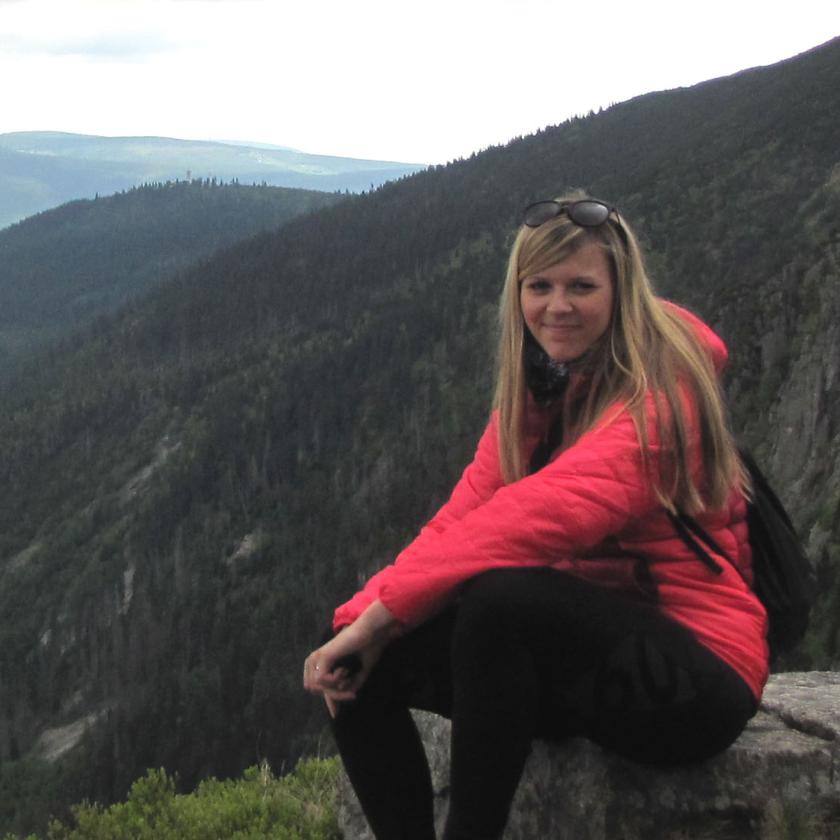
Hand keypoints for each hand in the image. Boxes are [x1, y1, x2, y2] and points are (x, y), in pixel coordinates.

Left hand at [303, 600, 398, 716]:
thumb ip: (349, 686)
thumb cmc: (368, 647)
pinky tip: (345, 670)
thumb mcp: (359, 673)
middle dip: (334, 696)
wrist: (372, 633)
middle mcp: (314, 659)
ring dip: (336, 690)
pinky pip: (322, 681)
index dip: (328, 701)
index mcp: (321, 660)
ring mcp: (317, 657)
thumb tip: (341, 703)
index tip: (336, 714)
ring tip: (349, 678)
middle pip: (315, 690)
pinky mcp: (322, 656)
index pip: (317, 687)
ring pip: (318, 687)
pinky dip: (335, 681)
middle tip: (351, 693)